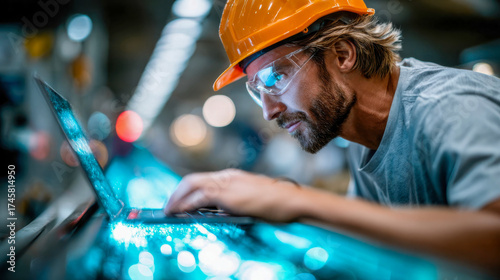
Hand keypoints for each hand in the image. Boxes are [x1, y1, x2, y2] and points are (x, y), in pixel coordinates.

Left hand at [163, 169, 305, 221]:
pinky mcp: (227, 194)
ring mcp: (226, 183)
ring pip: (191, 185)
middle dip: (177, 192)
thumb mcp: (252, 199)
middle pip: (192, 179)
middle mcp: (226, 176)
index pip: (203, 179)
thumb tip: (221, 212)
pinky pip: (198, 198)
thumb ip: (236, 202)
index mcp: (232, 176)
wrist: (290, 199)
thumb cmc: (277, 202)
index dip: (188, 189)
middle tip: (168, 206)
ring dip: (176, 198)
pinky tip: (179, 213)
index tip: (180, 199)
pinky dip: (185, 205)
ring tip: (168, 211)